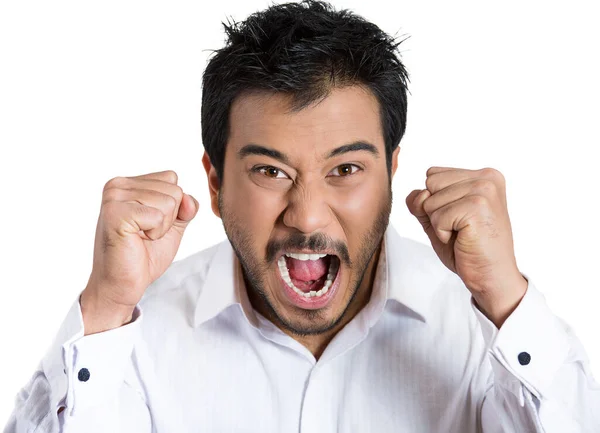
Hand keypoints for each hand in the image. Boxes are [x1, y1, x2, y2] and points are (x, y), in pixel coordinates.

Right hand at [80, 170, 198, 333]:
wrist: (123, 283)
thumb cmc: (144, 254)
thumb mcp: (173, 225)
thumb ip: (185, 207)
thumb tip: (188, 199)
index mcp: (128, 183)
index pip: (171, 178)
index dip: (172, 207)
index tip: (151, 223)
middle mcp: (117, 185)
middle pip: (173, 190)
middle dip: (168, 218)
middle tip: (145, 233)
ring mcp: (114, 198)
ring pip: (169, 201)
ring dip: (162, 226)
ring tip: (141, 237)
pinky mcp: (116, 214)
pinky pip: (158, 216)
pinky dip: (155, 233)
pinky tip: (137, 240)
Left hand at [406, 167, 526, 327]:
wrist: (491, 276)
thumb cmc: (468, 248)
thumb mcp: (438, 219)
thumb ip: (422, 202)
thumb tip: (417, 194)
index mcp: (483, 175)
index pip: (433, 174)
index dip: (435, 201)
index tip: (459, 218)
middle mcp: (486, 177)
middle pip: (430, 184)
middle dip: (436, 211)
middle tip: (460, 228)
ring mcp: (484, 191)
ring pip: (430, 201)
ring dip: (440, 224)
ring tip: (463, 234)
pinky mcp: (477, 207)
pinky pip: (436, 217)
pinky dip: (443, 233)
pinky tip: (464, 239)